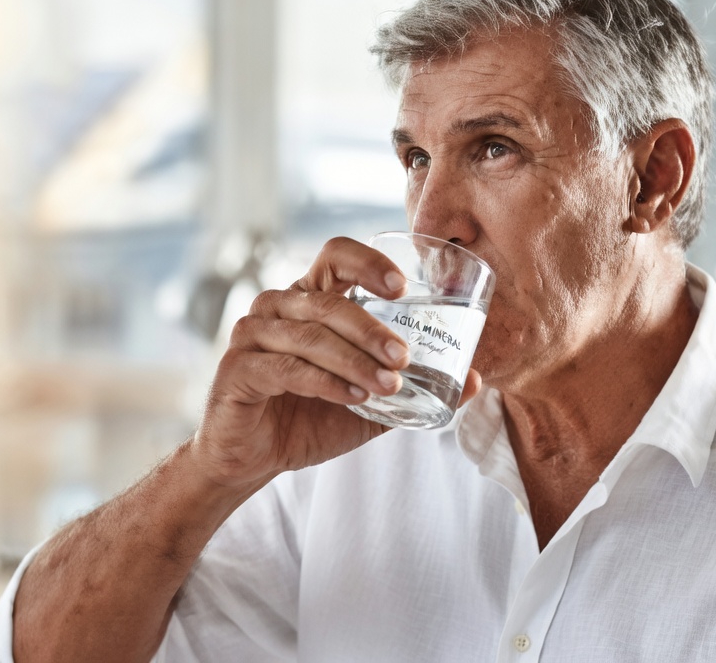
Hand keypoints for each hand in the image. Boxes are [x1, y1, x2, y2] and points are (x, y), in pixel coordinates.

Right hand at [193, 237, 482, 487]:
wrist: (252, 460)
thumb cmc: (308, 419)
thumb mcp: (370, 402)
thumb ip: (414, 386)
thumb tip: (477, 380)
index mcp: (308, 300)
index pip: (335, 256)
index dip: (367, 262)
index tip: (402, 287)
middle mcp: (277, 307)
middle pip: (327, 300)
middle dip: (371, 329)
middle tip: (404, 357)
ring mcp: (252, 335)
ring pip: (309, 335)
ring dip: (354, 360)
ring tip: (389, 385)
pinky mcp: (237, 369)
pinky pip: (285, 367)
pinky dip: (324, 381)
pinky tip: (352, 396)